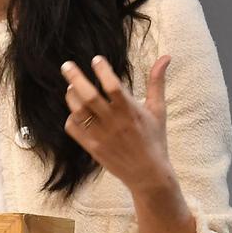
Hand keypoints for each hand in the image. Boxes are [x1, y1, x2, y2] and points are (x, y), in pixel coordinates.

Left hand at [61, 54, 175, 195]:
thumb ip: (157, 82)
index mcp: (130, 111)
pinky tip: (75, 111)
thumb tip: (165, 57)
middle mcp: (113, 122)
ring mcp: (100, 136)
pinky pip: (73, 128)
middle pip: (89, 96)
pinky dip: (70, 117)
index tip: (96, 59)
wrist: (148, 175)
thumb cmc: (154, 139)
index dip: (102, 70)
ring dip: (71, 96)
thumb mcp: (158, 110)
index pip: (113, 86)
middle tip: (66, 65)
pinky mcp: (92, 147)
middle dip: (75, 78)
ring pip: (78, 111)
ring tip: (71, 87)